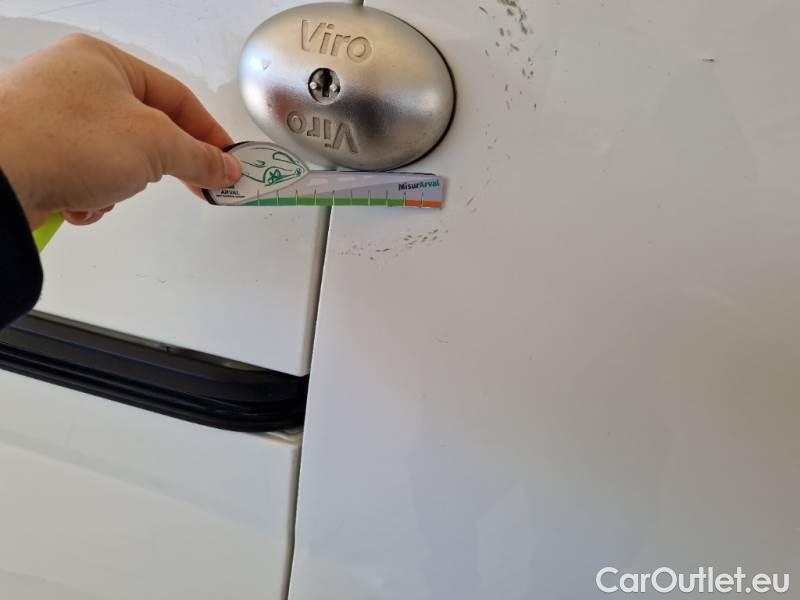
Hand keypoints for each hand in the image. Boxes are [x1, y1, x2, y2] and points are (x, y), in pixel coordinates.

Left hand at [0, 34, 241, 228]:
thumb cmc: (69, 140)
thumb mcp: (156, 145)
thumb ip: (200, 157)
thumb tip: (227, 169)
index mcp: (103, 60)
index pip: (175, 97)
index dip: (208, 133)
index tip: (227, 164)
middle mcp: (73, 82)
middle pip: (145, 129)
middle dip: (158, 163)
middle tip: (189, 184)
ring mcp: (49, 118)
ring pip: (115, 157)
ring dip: (120, 184)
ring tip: (105, 189)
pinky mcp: (34, 152)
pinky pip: (83, 174)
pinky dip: (90, 194)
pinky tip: (76, 199)